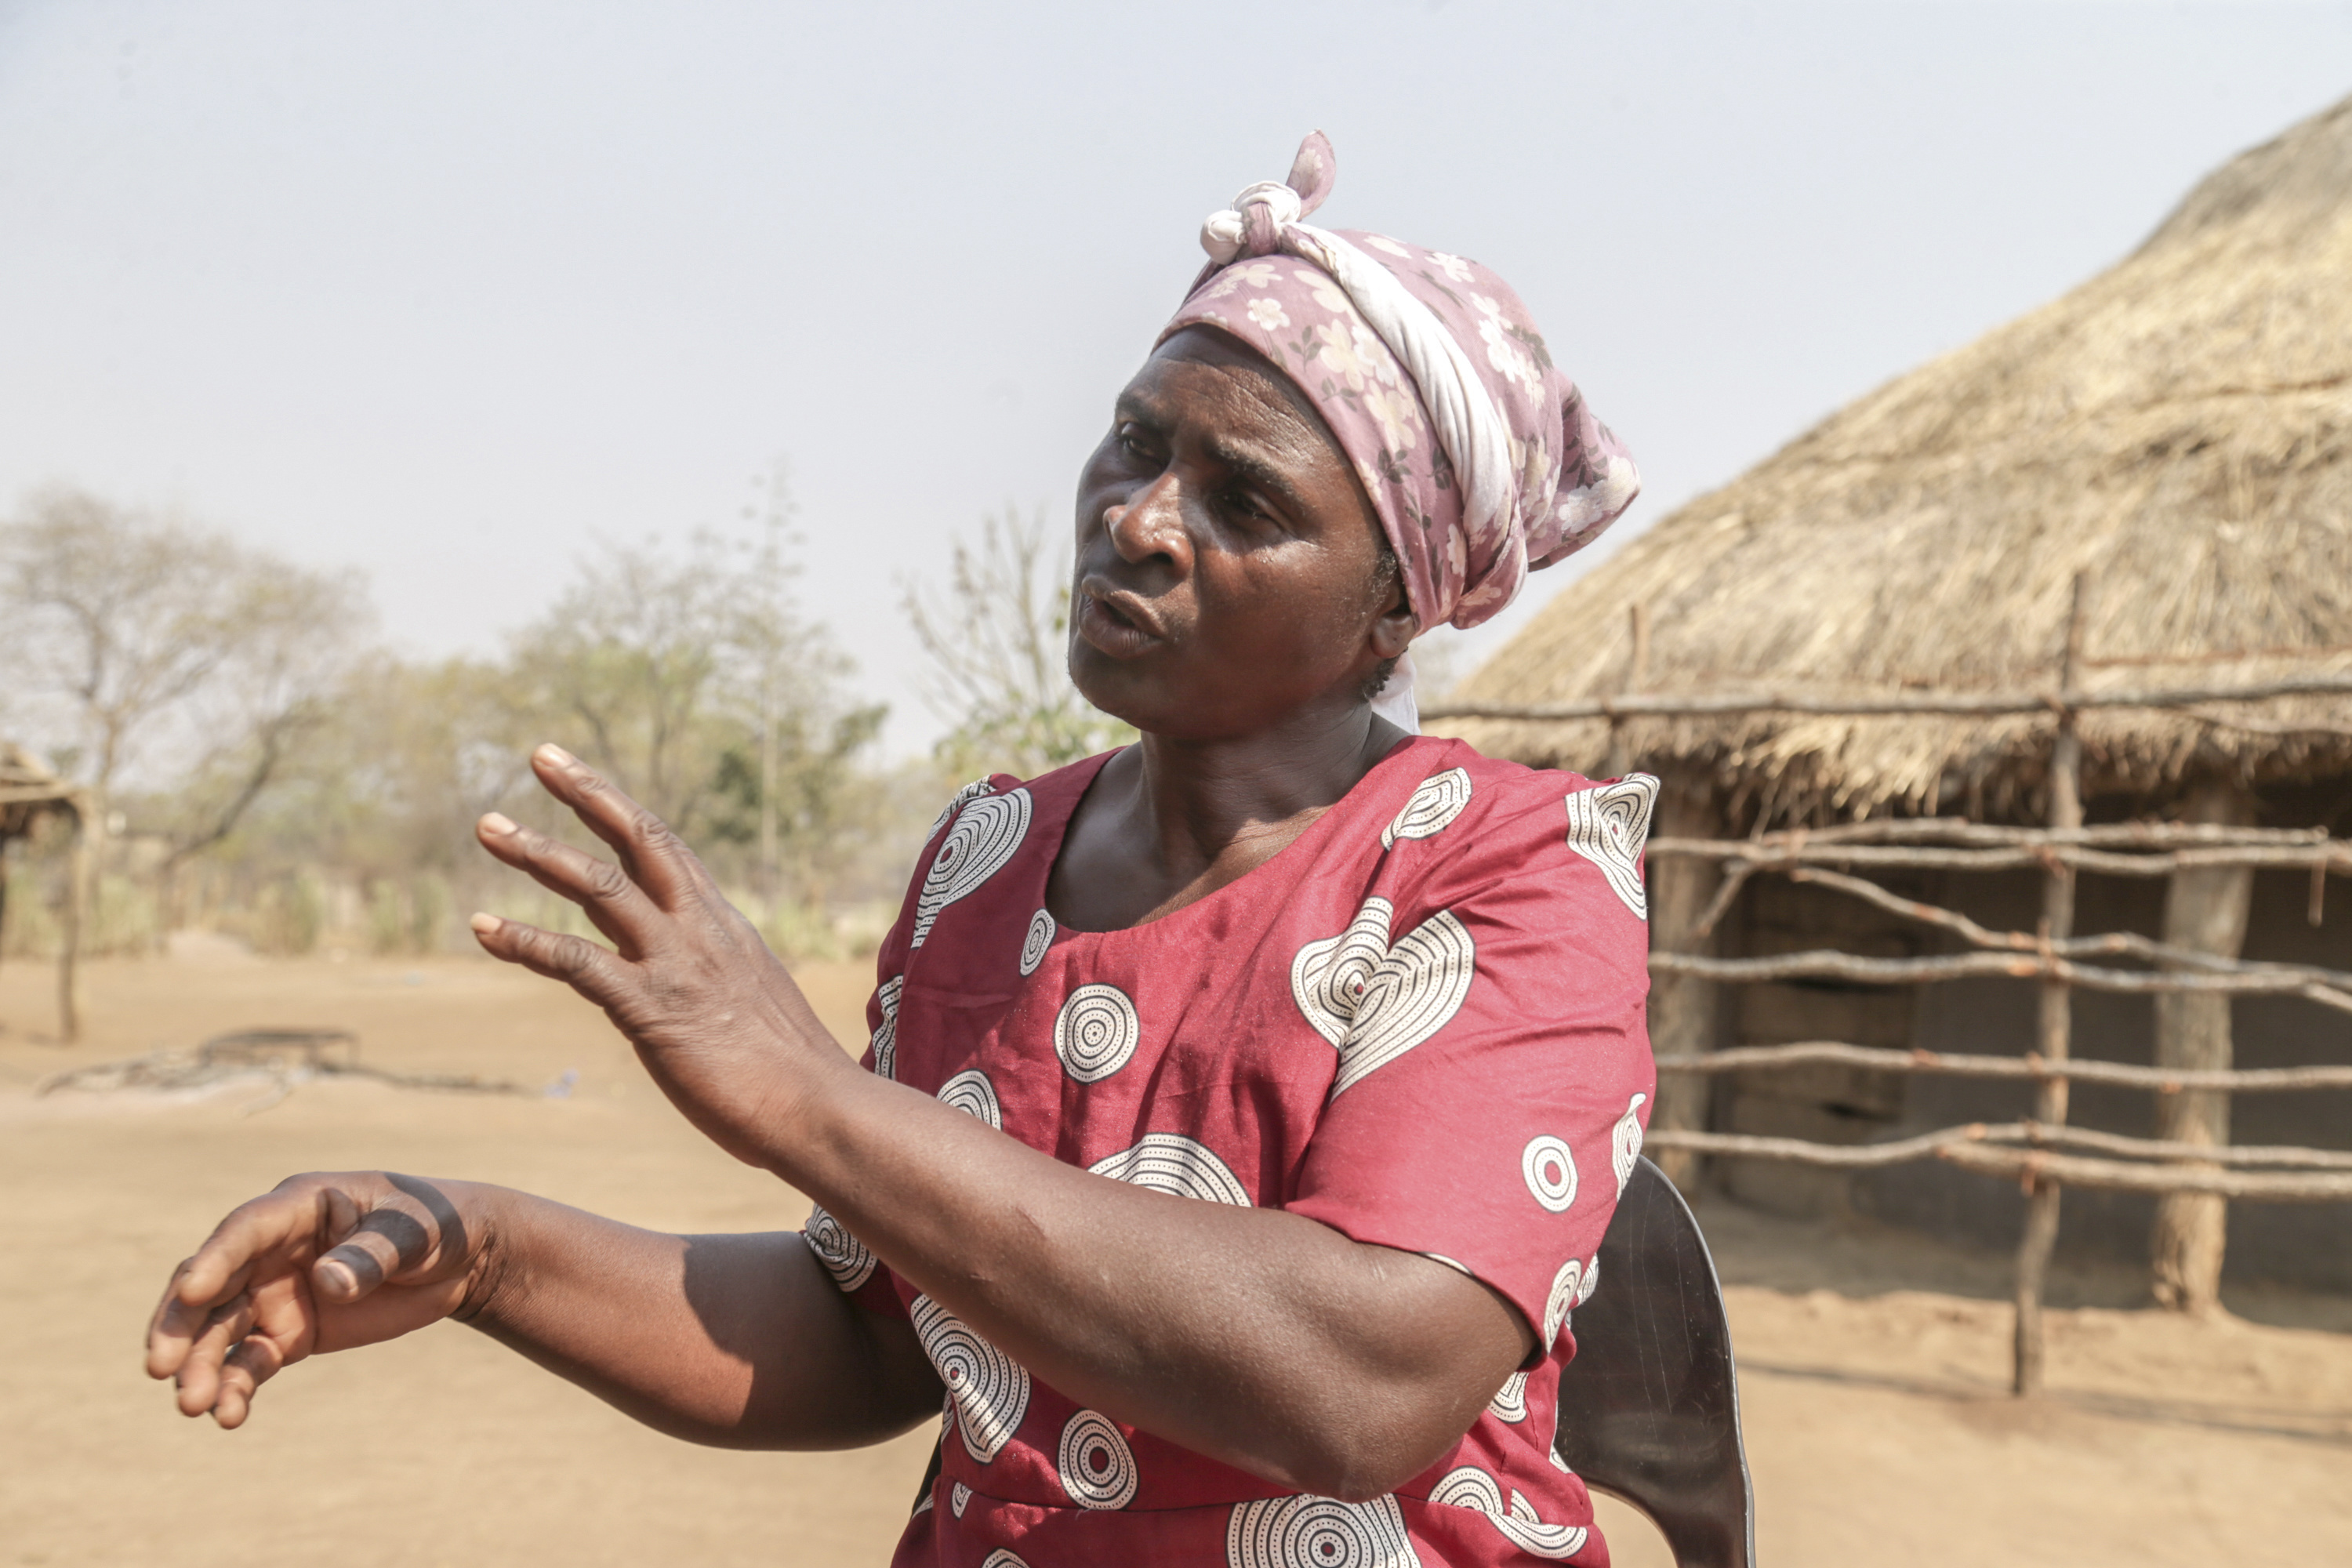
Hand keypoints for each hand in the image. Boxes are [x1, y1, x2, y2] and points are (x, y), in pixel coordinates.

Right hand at [145, 1172, 485, 1427]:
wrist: (457, 1258)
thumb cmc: (434, 1224)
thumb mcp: (415, 1230)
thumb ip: (373, 1253)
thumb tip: (328, 1283)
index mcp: (298, 1207)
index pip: (244, 1231)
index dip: (215, 1259)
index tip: (191, 1291)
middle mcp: (269, 1251)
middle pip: (209, 1287)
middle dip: (181, 1326)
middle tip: (161, 1368)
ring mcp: (272, 1295)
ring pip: (219, 1332)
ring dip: (201, 1367)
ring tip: (196, 1406)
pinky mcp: (286, 1335)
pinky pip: (249, 1363)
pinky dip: (235, 1388)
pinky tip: (230, 1415)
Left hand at [468, 744, 846, 1166]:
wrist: (820, 1110)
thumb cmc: (793, 1077)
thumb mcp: (753, 1008)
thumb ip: (713, 982)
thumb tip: (685, 985)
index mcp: (724, 928)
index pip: (667, 850)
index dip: (621, 810)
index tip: (582, 777)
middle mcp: (700, 930)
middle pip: (639, 840)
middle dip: (587, 792)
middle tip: (540, 755)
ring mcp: (676, 964)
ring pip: (599, 888)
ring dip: (538, 852)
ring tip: (488, 826)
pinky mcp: (652, 1009)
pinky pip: (577, 963)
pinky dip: (526, 940)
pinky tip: (483, 926)